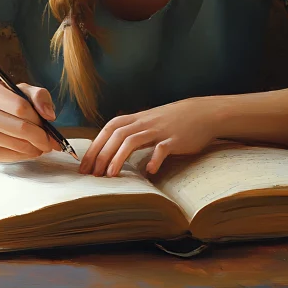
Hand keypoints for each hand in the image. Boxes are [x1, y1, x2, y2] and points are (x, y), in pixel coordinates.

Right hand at [0, 82, 61, 161]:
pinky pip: (10, 156)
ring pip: (17, 145)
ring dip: (35, 148)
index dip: (39, 119)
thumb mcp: (21, 91)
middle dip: (41, 137)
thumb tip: (49, 115)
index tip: (50, 126)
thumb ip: (39, 96)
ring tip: (40, 146)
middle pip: (21, 128)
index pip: (21, 107)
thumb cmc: (5, 103)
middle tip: (51, 142)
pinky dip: (24, 156)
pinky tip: (28, 150)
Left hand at [78, 98, 216, 176]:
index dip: (95, 146)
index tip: (84, 165)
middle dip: (101, 154)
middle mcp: (145, 123)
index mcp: (137, 119)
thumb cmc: (173, 121)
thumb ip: (133, 133)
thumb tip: (112, 150)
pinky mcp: (176, 139)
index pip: (109, 129)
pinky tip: (149, 170)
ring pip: (133, 140)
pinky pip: (162, 148)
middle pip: (116, 135)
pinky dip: (154, 159)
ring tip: (111, 175)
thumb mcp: (150, 122)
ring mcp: (160, 130)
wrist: (203, 113)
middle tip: (92, 174)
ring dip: (119, 157)